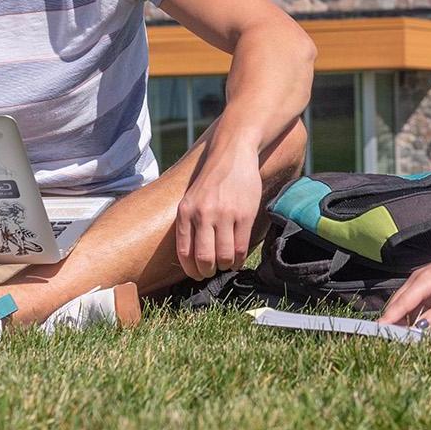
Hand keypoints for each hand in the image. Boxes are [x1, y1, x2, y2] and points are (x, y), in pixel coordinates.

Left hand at [174, 141, 264, 280]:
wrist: (233, 154)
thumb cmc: (212, 180)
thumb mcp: (191, 198)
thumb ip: (189, 223)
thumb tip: (191, 256)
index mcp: (186, 212)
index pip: (185, 252)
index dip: (191, 269)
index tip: (197, 274)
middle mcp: (203, 214)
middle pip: (204, 258)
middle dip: (207, 271)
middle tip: (212, 272)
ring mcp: (225, 214)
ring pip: (224, 256)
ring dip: (225, 266)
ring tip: (226, 264)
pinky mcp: (245, 214)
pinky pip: (241, 247)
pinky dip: (239, 259)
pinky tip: (238, 258)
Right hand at [377, 235, 430, 328]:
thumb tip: (421, 327)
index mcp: (424, 280)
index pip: (401, 304)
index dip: (388, 319)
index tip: (377, 333)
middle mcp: (419, 279)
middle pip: (398, 303)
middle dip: (390, 320)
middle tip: (384, 339)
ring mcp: (425, 281)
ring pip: (406, 302)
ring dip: (400, 318)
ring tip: (396, 336)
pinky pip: (416, 301)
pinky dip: (412, 313)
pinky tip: (413, 325)